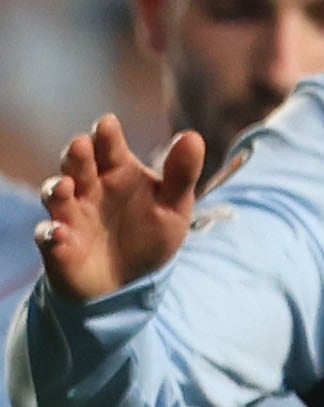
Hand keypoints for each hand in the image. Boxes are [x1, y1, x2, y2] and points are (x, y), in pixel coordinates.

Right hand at [35, 115, 205, 301]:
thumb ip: (182, 173)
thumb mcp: (173, 206)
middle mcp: (88, 188)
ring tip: (66, 185)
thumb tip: (192, 136)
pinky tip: (60, 233)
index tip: (107, 123)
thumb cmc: (149, 234)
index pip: (109, 147)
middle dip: (77, 155)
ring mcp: (70, 215)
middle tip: (82, 145)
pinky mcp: (58, 245)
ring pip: (55, 195)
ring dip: (57, 189)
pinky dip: (51, 234)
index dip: (106, 135)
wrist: (129, 282)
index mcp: (117, 172)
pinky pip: (49, 237)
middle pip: (77, 165)